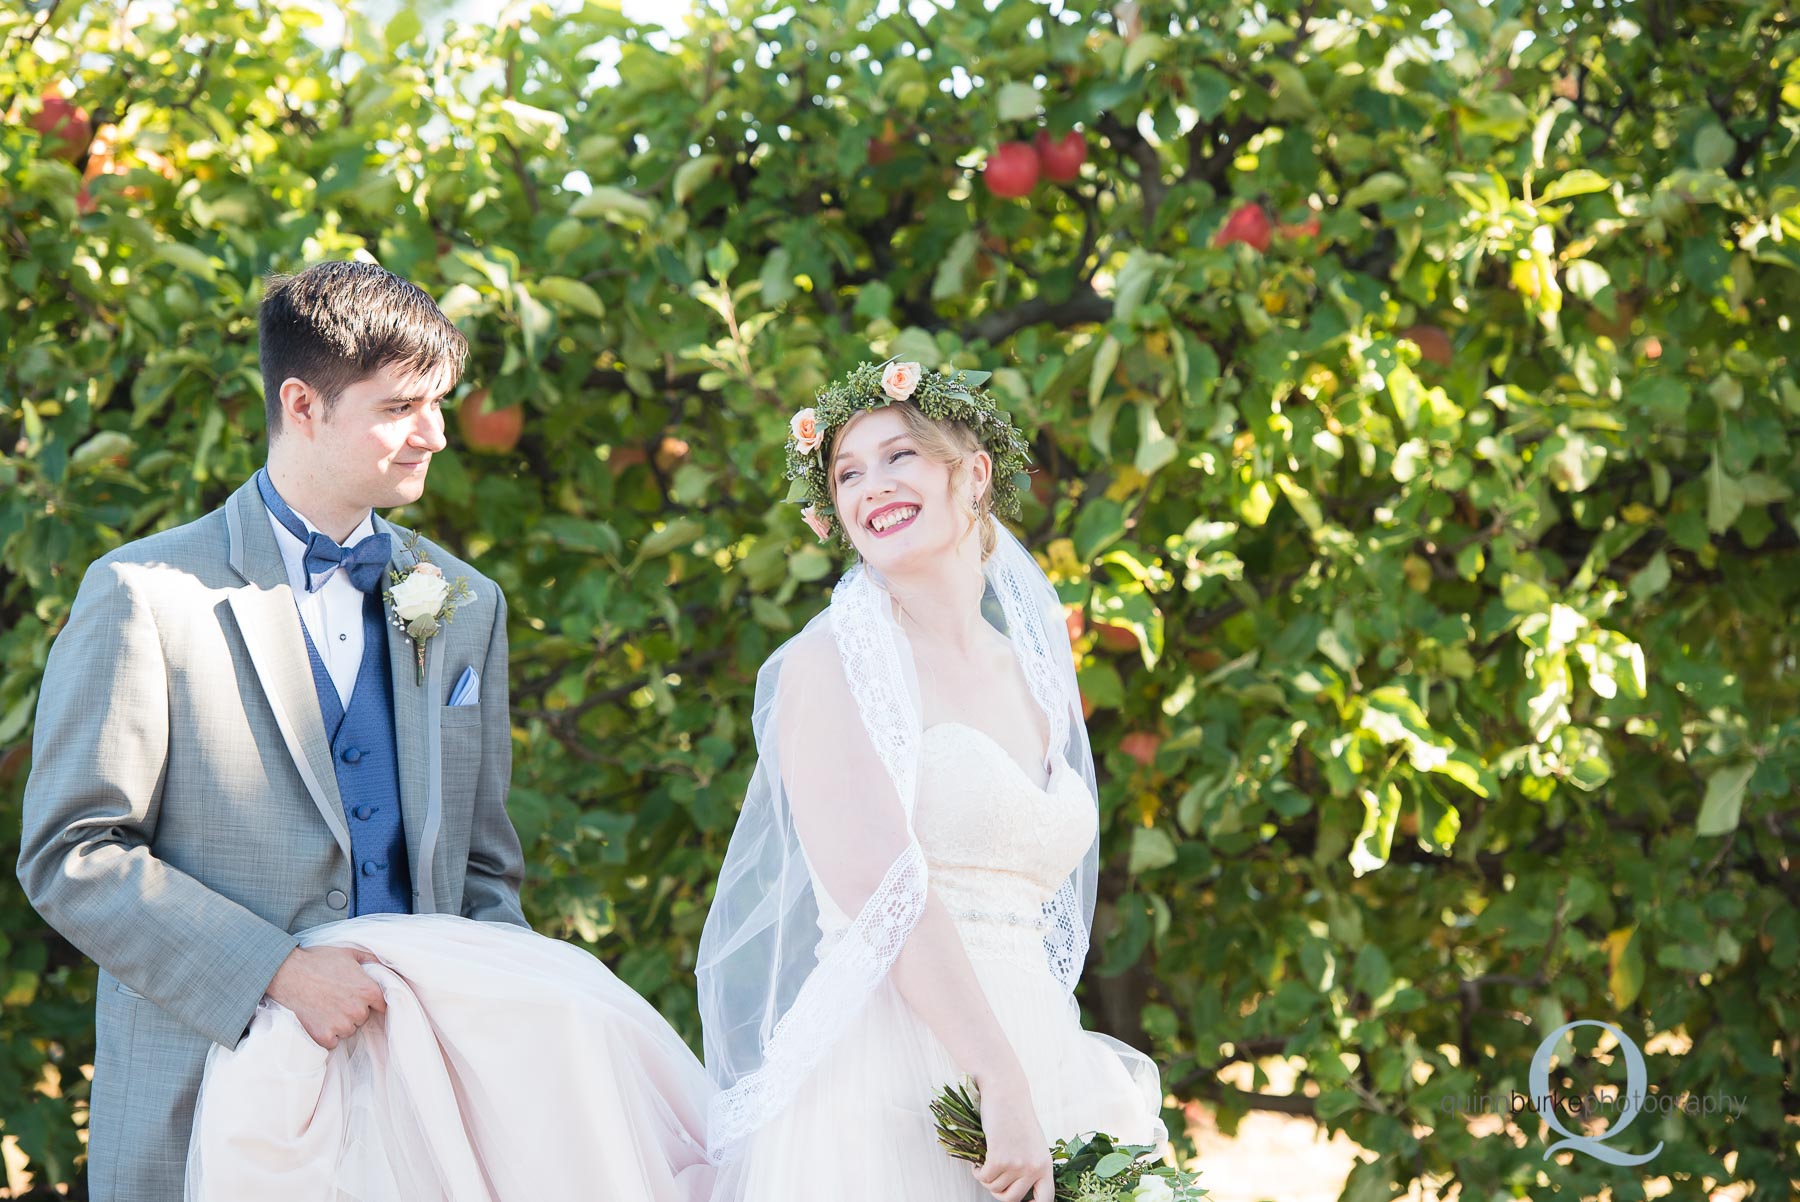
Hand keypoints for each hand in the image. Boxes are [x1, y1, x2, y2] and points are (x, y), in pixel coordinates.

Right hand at [265, 946, 385, 1049]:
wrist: (288, 973)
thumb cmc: (319, 960)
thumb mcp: (349, 953)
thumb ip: (372, 959)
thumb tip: (386, 963)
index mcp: (369, 991)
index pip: (381, 1005)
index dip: (370, 1001)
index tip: (358, 997)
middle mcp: (358, 1010)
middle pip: (363, 1018)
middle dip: (353, 1010)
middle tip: (336, 998)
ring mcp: (341, 1025)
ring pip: (348, 1030)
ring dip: (341, 1023)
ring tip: (326, 1007)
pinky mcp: (324, 1036)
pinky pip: (333, 1042)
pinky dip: (327, 1035)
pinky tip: (318, 1019)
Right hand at [972, 1074, 1054, 1201]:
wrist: (1006, 1092)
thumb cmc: (1016, 1115)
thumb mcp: (1032, 1143)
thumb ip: (1031, 1164)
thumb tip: (1020, 1190)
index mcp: (1045, 1164)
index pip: (1045, 1199)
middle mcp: (1034, 1167)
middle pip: (1012, 1199)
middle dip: (998, 1193)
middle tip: (992, 1179)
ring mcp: (1017, 1164)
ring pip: (994, 1187)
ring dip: (985, 1178)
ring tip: (984, 1163)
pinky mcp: (999, 1159)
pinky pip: (983, 1177)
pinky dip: (977, 1171)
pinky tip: (977, 1161)